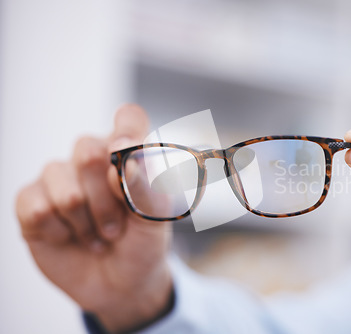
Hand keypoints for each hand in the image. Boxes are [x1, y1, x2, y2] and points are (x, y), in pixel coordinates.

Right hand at [16, 105, 172, 331]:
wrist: (122, 285)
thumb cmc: (143, 244)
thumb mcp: (157, 220)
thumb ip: (147, 189)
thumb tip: (126, 162)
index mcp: (127, 154)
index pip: (128, 118)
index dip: (127, 132)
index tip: (127, 155)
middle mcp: (91, 159)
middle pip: (88, 152)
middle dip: (106, 201)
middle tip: (117, 227)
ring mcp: (59, 178)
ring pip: (62, 184)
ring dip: (85, 222)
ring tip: (98, 236)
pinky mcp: (32, 202)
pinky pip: (37, 207)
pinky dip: (59, 232)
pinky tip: (69, 238)